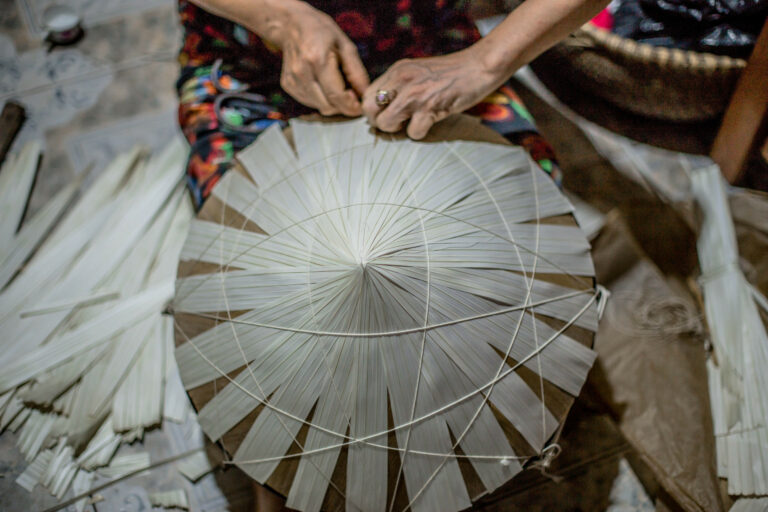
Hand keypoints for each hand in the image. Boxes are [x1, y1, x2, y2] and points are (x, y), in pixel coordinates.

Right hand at [261, 1, 369, 115]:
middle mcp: (302, 72)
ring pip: (320, 107)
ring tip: (336, 85)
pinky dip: (321, 99)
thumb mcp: (345, 46)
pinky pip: (311, 103)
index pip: (335, 95)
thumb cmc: (321, 32)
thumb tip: (365, 95)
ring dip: (332, 103)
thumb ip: (357, 72)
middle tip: (351, 95)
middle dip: (343, 106)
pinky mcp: (288, 85)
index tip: (360, 108)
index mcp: (318, 59)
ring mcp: (293, 80)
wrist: (291, 25)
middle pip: (328, 105)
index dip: (350, 106)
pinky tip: (323, 84)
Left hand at [362, 46, 502, 138]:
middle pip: (370, 110)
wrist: (479, 66)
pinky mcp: (430, 107)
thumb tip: (383, 107)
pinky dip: (420, 133)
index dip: (373, 110)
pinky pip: (413, 132)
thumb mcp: (418, 71)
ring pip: (386, 123)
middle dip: (381, 121)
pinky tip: (431, 122)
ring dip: (398, 129)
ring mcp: (415, 94)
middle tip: (397, 122)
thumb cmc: (451, 73)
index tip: (386, 114)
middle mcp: (402, 80)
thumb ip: (400, 85)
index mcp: (397, 70)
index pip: (367, 94)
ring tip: (413, 122)